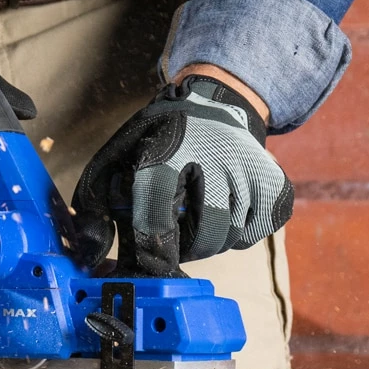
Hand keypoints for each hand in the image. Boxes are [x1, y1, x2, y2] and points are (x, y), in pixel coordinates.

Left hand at [71, 74, 293, 276]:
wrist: (211, 103)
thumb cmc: (155, 141)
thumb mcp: (113, 160)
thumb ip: (93, 206)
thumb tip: (92, 253)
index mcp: (164, 155)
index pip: (157, 220)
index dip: (150, 254)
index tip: (148, 265)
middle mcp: (214, 159)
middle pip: (204, 238)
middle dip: (182, 247)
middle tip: (171, 234)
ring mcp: (250, 171)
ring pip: (229, 239)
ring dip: (206, 241)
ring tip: (193, 214)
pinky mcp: (275, 184)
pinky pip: (254, 233)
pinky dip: (236, 234)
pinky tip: (221, 210)